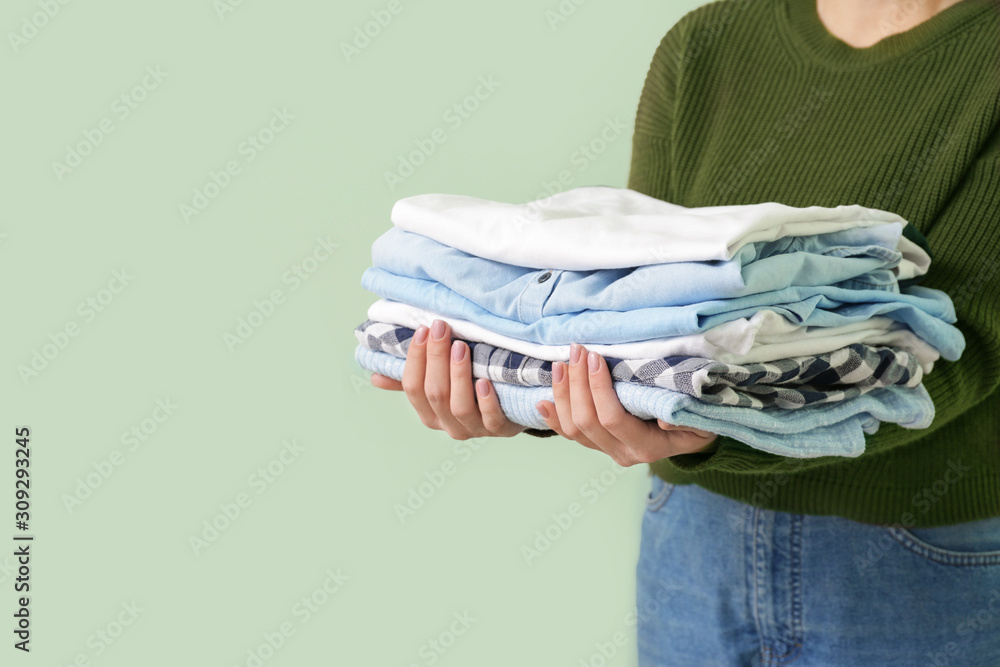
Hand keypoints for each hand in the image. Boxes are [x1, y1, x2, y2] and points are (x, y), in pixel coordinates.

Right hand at [369, 319, 524, 438]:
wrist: (510, 411)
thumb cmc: (469, 392)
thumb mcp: (439, 386)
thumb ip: (411, 381)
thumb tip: (375, 377)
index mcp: (429, 414)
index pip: (413, 388)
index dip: (415, 359)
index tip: (422, 331)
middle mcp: (448, 425)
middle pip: (435, 393)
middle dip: (436, 358)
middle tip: (441, 328)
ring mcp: (474, 428)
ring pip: (459, 406)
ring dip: (458, 375)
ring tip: (461, 347)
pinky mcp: (500, 428)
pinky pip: (491, 418)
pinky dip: (486, 401)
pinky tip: (484, 381)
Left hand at [534, 343, 718, 465]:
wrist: (693, 441)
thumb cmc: (698, 423)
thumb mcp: (702, 421)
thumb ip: (686, 419)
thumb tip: (664, 418)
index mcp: (647, 447)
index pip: (613, 418)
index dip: (599, 388)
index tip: (597, 358)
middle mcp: (623, 454)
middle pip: (587, 421)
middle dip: (577, 383)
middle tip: (577, 351)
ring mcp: (608, 451)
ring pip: (573, 428)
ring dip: (563, 395)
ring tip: (560, 364)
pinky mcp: (599, 445)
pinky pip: (570, 434)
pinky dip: (554, 417)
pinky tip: (542, 401)